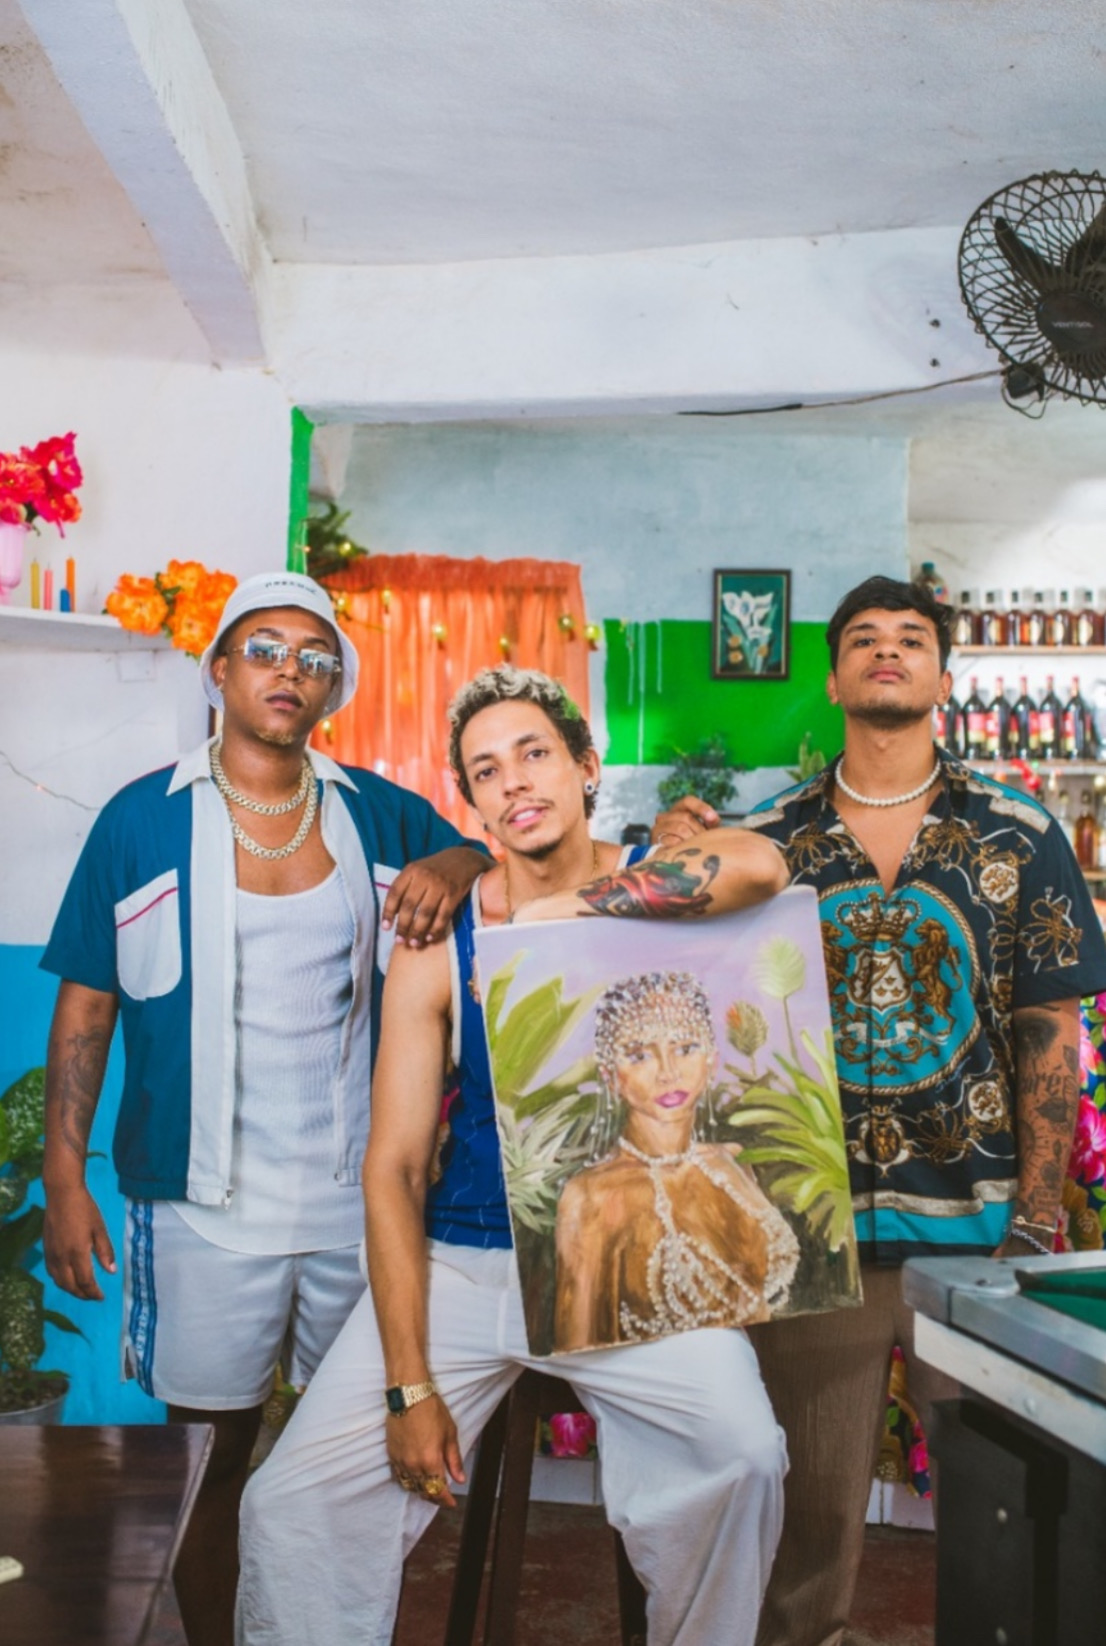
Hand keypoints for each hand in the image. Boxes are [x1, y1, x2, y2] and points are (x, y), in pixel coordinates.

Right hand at [43, 1180, 115, 1300]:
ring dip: (71, 1289)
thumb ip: (105, 1251)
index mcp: (77, 1253)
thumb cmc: (85, 1209)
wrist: (62, 1194)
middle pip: (70, 1286)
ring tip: (83, 1290)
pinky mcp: (46, 1250)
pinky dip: (61, 1281)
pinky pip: (52, 1273)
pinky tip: (68, 1278)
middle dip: (82, 1294)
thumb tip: (111, 1271)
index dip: (93, 1292)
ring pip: (59, 1281)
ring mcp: (52, 1255)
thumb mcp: (100, 1229)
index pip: (85, 1282)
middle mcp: (62, 1258)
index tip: (101, 1296)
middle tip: (93, 1296)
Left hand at [381, 848, 485, 947]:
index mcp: (411, 870)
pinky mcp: (454, 894)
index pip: (395, 893)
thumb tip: (393, 914)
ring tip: (413, 943)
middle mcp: (424, 877)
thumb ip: (405, 887)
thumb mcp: (417, 870)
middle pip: (409, 906)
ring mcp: (440, 885)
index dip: (388, 912)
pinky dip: (435, 929)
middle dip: (403, 926)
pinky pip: (443, 915)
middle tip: (399, 940)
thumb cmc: (435, 868)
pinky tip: (430, 938)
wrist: (463, 859)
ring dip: (418, 931)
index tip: (386, 927)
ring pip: (425, 913)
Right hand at [386, 1396, 465, 1507]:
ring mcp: (401, 1461)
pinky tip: (415, 1478)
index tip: (452, 1503)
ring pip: (410, 1486)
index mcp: (431, 1460)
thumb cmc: (432, 1410)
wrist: (409, 1395)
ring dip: (421, 1490)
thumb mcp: (450, 1433)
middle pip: (424, 1491)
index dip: (446, 1501)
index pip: (439, 1490)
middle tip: (443, 1498)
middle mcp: (414, 1465)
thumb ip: (454, 1459)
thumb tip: (460, 1479)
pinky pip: (399, 1476)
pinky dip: (408, 1481)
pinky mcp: (391, 1455)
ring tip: (430, 1488)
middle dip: (435, 1498)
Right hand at [651, 795, 720, 849]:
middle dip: (699, 829)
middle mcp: (667, 816)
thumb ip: (711, 821)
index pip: (688, 801)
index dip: (701, 808)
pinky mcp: (655, 840)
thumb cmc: (694, 840)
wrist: (678, 859)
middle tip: (706, 840)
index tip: (712, 818)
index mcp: (679, 810)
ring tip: (697, 846)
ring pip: (679, 828)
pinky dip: (680, 846)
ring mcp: (659, 828)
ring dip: (691, 838)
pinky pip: (671, 840)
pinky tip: (684, 850)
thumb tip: (712, 817)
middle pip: (686, 816)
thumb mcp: (705, 829)